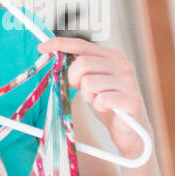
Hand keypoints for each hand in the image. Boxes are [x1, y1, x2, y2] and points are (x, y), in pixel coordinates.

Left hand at [37, 37, 149, 158]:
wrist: (130, 131)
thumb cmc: (108, 105)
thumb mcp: (91, 83)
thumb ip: (79, 69)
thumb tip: (55, 56)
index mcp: (113, 56)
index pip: (83, 45)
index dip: (60, 44)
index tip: (42, 47)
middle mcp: (123, 65)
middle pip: (82, 64)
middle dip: (74, 79)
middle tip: (82, 91)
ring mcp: (129, 81)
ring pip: (89, 82)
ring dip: (88, 96)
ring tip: (98, 101)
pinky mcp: (131, 99)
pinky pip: (101, 99)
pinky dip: (99, 107)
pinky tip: (107, 109)